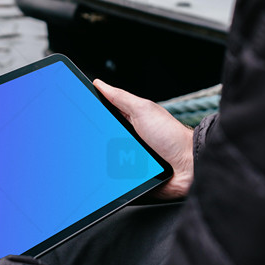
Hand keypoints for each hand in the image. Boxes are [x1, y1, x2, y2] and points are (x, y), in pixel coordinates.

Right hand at [94, 79, 194, 199]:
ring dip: (101, 163)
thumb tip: (99, 84)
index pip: (103, 118)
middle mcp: (128, 142)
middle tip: (85, 144)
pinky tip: (108, 177)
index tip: (76, 117)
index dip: (90, 117)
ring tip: (100, 161)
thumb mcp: (142, 110)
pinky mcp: (132, 180)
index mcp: (129, 123)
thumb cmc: (171, 136)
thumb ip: (120, 98)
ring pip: (104, 163)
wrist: (189, 166)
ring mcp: (129, 162)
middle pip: (100, 142)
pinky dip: (111, 180)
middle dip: (93, 144)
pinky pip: (115, 181)